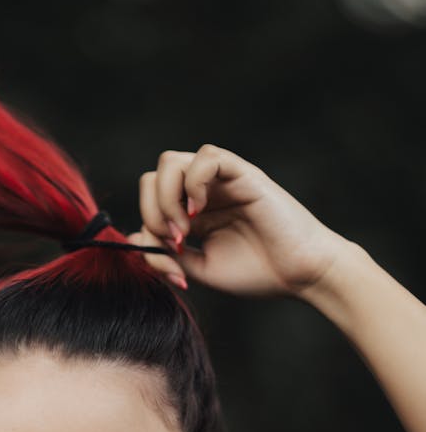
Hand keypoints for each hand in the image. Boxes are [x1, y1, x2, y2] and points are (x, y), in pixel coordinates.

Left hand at [130, 144, 349, 299]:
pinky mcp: (242, 173)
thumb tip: (133, 240)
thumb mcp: (201, 268)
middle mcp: (202, 191)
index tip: (172, 265)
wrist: (300, 274)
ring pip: (170, 162)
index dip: (148, 234)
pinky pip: (206, 157)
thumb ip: (167, 254)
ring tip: (186, 228)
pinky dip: (193, 182)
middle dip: (151, 212)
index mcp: (192, 212)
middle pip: (153, 177)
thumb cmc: (258, 272)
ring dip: (166, 198)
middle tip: (176, 241)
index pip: (149, 205)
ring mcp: (221, 180)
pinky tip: (200, 211)